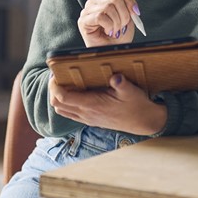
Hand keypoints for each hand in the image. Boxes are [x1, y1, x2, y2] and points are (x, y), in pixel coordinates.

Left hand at [49, 73, 166, 135]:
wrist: (144, 122)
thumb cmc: (137, 105)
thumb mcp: (131, 91)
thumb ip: (122, 84)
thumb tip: (116, 77)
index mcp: (92, 105)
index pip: (62, 98)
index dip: (54, 86)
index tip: (55, 74)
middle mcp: (87, 114)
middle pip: (57, 105)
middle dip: (53, 90)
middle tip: (58, 76)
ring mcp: (88, 119)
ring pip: (62, 110)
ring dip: (58, 97)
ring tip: (64, 83)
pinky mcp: (91, 120)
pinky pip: (71, 114)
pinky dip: (66, 103)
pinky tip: (75, 93)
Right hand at [77, 0, 138, 47]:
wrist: (113, 52)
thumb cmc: (119, 37)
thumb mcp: (128, 14)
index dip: (129, 0)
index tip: (135, 12)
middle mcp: (95, 2)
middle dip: (125, 14)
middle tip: (123, 25)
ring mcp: (88, 10)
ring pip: (109, 6)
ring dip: (117, 22)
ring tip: (115, 30)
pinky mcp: (83, 20)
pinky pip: (101, 16)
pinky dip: (109, 26)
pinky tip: (107, 32)